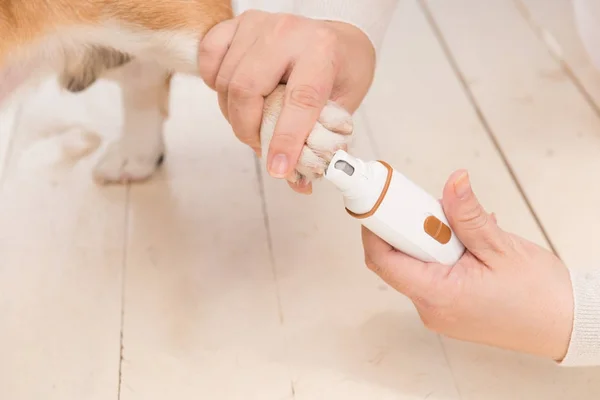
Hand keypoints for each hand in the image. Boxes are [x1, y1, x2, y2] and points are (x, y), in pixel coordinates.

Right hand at [198, 10, 375, 193]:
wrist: (336, 36)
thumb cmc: (342, 69)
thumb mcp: (344, 104)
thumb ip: (320, 141)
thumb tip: (298, 184)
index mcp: (322, 51)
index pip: (300, 101)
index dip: (287, 140)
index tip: (278, 169)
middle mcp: (287, 33)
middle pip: (246, 90)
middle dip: (248, 130)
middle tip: (261, 146)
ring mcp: (258, 24)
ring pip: (225, 81)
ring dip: (233, 114)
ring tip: (253, 123)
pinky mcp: (238, 23)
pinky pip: (209, 56)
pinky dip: (214, 82)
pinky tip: (234, 94)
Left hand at [362, 170, 573, 360]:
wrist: (565, 326)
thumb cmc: (540, 296)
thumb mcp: (501, 248)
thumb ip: (468, 215)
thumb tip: (453, 182)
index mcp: (438, 295)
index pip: (384, 260)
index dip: (376, 229)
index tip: (380, 203)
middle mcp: (431, 307)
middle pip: (398, 259)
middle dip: (412, 228)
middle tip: (435, 207)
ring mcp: (439, 310)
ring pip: (417, 264)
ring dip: (433, 239)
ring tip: (466, 228)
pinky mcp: (449, 308)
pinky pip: (433, 274)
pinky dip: (444, 253)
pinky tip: (470, 243)